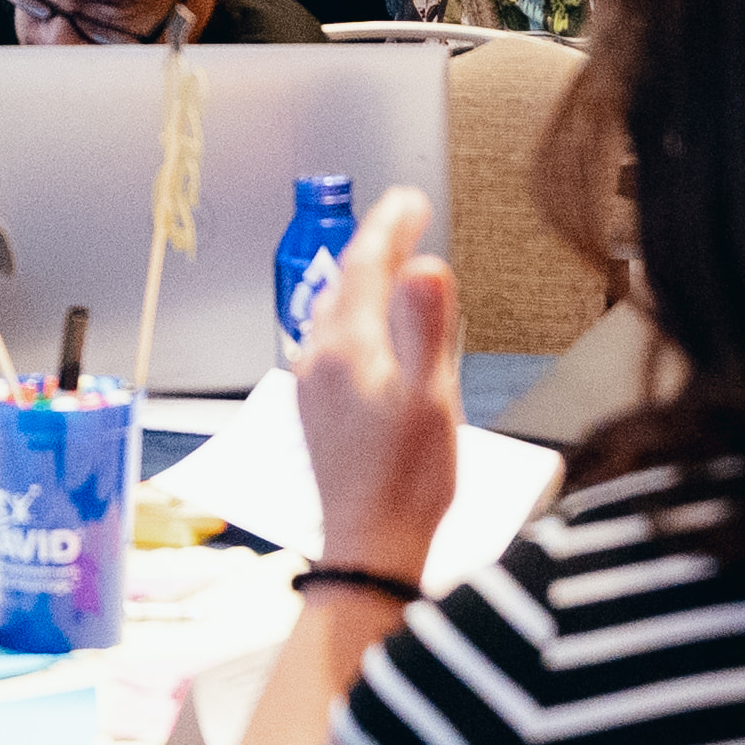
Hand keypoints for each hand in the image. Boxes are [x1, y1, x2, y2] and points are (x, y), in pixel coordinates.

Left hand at [291, 188, 466, 580]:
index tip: (410, 199)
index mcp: (349, 349)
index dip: (390, 225)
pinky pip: (331, 343)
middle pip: (346, 283)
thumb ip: (426, 328)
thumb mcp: (431, 398)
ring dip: (362, 283)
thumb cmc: (407, 481)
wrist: (368, 545)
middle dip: (376, 246)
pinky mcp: (316, 411)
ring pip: (335, 313)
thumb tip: (425, 265)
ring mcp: (313, 386)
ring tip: (390, 266)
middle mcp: (320, 360)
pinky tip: (369, 334)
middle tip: (406, 219)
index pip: (366, 264)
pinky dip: (354, 319)